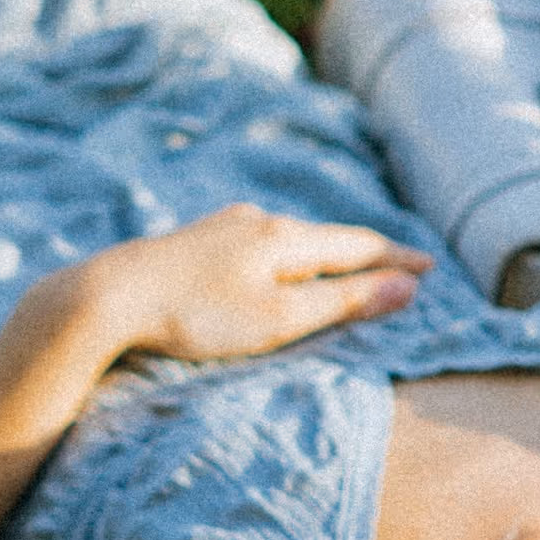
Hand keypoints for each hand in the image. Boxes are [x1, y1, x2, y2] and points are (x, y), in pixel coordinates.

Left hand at [79, 201, 429, 365]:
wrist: (108, 296)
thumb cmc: (196, 315)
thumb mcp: (280, 318)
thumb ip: (343, 303)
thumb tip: (406, 288)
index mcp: (285, 238)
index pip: (358, 246)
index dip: (397, 260)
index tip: (431, 268)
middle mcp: (258, 221)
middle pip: (326, 237)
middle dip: (366, 253)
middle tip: (399, 265)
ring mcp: (222, 227)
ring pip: (289, 238)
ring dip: (324, 252)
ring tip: (344, 263)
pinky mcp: (194, 241)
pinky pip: (259, 243)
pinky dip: (286, 255)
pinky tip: (272, 260)